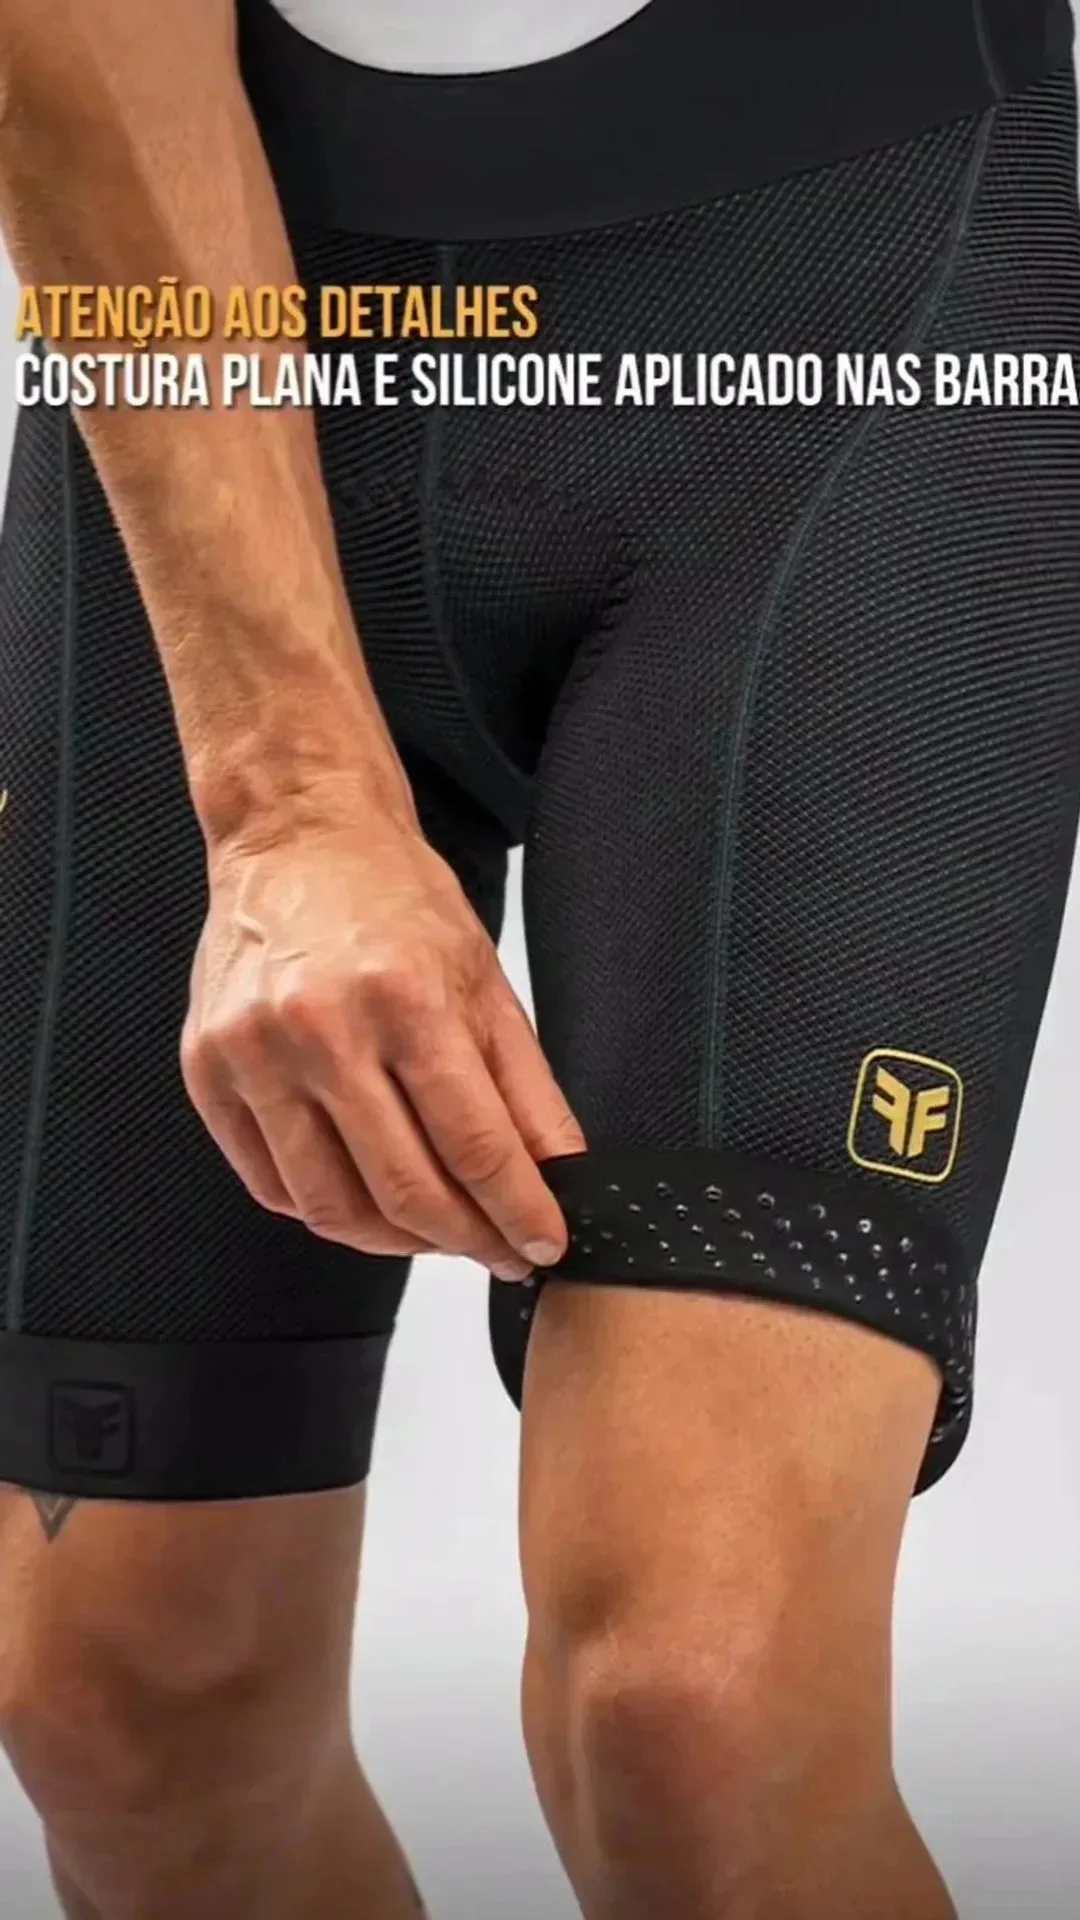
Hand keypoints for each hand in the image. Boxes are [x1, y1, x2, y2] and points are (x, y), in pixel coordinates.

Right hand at [180, 802, 584, 1278]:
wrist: (296, 837)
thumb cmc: (391, 898)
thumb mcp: (484, 979)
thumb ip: (525, 1087)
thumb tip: (559, 1174)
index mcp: (406, 998)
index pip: (475, 1145)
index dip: (517, 1213)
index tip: (540, 1246)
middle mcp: (322, 1029)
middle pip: (404, 1190)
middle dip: (464, 1240)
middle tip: (494, 1249)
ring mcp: (254, 1054)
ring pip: (331, 1207)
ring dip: (395, 1241)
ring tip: (432, 1232)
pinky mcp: (208, 1072)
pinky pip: (272, 1185)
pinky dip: (326, 1211)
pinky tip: (364, 1198)